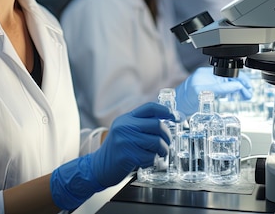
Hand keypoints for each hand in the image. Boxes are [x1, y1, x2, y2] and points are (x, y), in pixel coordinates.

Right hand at [50, 102, 172, 209]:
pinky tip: (146, 161)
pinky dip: (152, 161)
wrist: (98, 167)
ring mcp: (126, 140)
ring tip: (160, 154)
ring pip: (156, 142)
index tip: (175, 117)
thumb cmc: (116, 150)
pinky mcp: (127, 155)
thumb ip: (140, 125)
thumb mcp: (124, 131)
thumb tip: (164, 123)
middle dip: (167, 136)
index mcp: (126, 119)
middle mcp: (125, 126)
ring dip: (163, 150)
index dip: (165, 111)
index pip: (149, 108)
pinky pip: (150, 157)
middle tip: (167, 143)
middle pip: (156, 125)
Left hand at [175, 67, 252, 115]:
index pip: (227, 74)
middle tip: (249, 93)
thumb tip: (236, 86)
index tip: (246, 89)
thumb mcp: (201, 92)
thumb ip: (219, 89)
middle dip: (241, 85)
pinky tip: (236, 96)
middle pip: (229, 79)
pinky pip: (223, 90)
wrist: (174, 108)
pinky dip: (232, 92)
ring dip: (238, 89)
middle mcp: (207, 77)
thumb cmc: (182, 99)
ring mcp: (208, 84)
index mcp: (206, 74)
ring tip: (246, 95)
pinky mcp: (208, 92)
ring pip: (228, 84)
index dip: (239, 81)